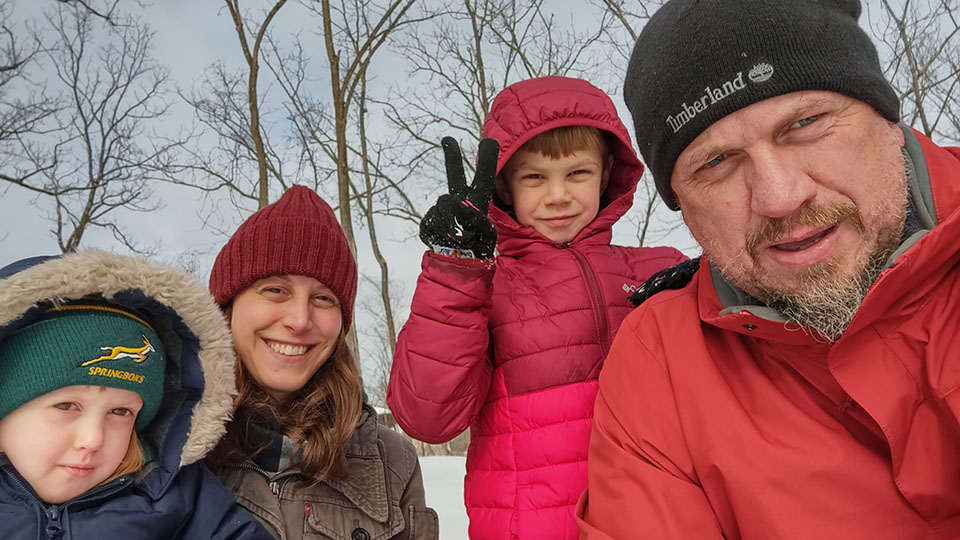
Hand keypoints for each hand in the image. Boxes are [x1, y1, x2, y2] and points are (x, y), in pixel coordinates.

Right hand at [419, 136, 499, 259]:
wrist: (459, 262)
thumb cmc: (477, 245)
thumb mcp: (486, 234)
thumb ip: (478, 220)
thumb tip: (460, 206)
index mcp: (477, 201)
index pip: (483, 177)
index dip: (486, 159)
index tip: (489, 141)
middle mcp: (458, 201)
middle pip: (454, 176)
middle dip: (452, 157)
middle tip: (448, 140)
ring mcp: (441, 210)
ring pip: (444, 206)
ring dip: (452, 224)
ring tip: (460, 238)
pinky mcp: (428, 222)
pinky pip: (432, 221)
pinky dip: (440, 233)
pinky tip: (446, 239)